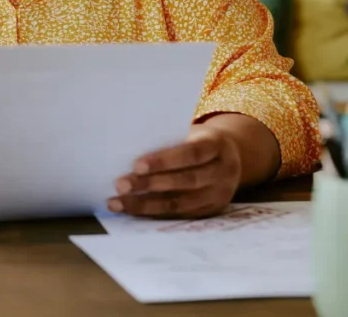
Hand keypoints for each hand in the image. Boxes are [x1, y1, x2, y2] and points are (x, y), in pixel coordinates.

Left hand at [107, 123, 242, 217]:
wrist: (230, 157)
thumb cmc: (197, 140)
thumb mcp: (191, 132)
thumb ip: (168, 139)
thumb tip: (127, 148)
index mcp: (217, 146)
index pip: (191, 153)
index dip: (164, 160)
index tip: (136, 165)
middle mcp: (222, 173)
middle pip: (185, 181)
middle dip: (150, 184)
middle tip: (121, 184)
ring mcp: (218, 195)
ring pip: (180, 203)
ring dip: (145, 205)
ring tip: (117, 202)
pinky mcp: (209, 212)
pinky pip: (179, 216)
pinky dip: (153, 214)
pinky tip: (132, 211)